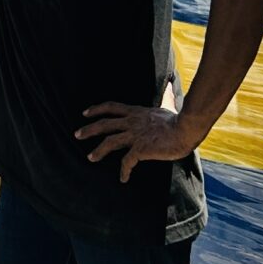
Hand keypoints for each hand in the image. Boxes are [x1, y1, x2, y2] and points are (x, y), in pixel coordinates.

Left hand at [76, 100, 196, 180]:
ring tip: (90, 157)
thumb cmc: (179, 120)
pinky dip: (124, 170)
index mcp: (136, 112)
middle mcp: (131, 122)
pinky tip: (123, 178)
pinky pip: (127, 162)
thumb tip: (169, 85)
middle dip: (89, 129)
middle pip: (104, 124)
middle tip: (77, 134)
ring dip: (98, 150)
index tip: (85, 113)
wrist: (185, 129)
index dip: (97, 109)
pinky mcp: (140, 149)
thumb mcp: (166, 105)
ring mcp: (134, 135)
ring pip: (109, 142)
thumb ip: (162, 99)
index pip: (111, 107)